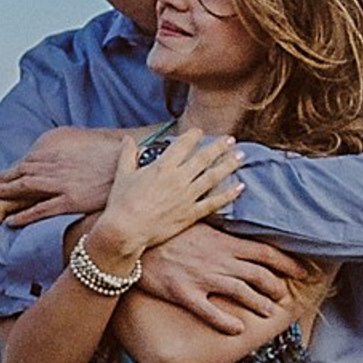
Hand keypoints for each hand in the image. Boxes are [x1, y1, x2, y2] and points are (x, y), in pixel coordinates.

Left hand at [0, 126, 129, 237]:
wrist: (134, 164)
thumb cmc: (112, 157)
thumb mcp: (87, 148)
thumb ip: (69, 154)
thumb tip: (57, 158)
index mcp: (58, 154)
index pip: (22, 164)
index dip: (2, 174)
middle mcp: (55, 166)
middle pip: (17, 175)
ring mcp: (62, 183)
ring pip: (24, 189)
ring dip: (2, 198)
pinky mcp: (71, 199)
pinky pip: (42, 209)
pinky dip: (25, 215)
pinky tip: (11, 223)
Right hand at [89, 129, 243, 269]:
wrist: (125, 231)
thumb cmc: (121, 203)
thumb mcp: (123, 175)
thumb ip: (127, 155)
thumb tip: (127, 139)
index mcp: (163, 167)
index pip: (183, 145)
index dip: (193, 136)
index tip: (200, 131)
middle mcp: (178, 179)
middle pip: (204, 158)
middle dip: (219, 147)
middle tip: (231, 139)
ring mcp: (186, 196)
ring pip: (212, 177)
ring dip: (228, 165)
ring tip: (241, 156)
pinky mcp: (190, 214)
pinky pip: (213, 203)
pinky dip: (228, 195)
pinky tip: (240, 187)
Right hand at [136, 221, 304, 332]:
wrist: (138, 240)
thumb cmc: (171, 230)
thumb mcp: (201, 222)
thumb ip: (224, 228)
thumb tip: (245, 224)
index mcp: (225, 242)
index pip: (265, 252)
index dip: (287, 263)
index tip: (304, 271)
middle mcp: (219, 260)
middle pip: (258, 274)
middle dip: (277, 286)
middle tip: (286, 295)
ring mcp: (203, 278)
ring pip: (240, 293)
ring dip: (259, 304)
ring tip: (270, 313)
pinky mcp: (184, 293)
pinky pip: (209, 311)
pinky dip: (226, 322)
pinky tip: (238, 329)